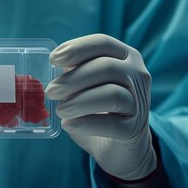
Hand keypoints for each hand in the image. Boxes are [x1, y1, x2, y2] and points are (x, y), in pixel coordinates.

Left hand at [46, 34, 156, 180]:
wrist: (117, 144)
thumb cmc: (96, 107)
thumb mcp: (84, 84)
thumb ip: (72, 71)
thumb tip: (49, 69)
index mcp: (125, 56)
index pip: (103, 43)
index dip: (77, 48)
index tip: (53, 60)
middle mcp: (138, 75)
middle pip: (107, 68)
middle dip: (74, 79)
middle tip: (51, 91)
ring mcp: (139, 103)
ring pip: (112, 94)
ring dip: (80, 101)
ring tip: (60, 110)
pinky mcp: (135, 129)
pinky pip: (112, 124)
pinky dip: (86, 123)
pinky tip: (69, 125)